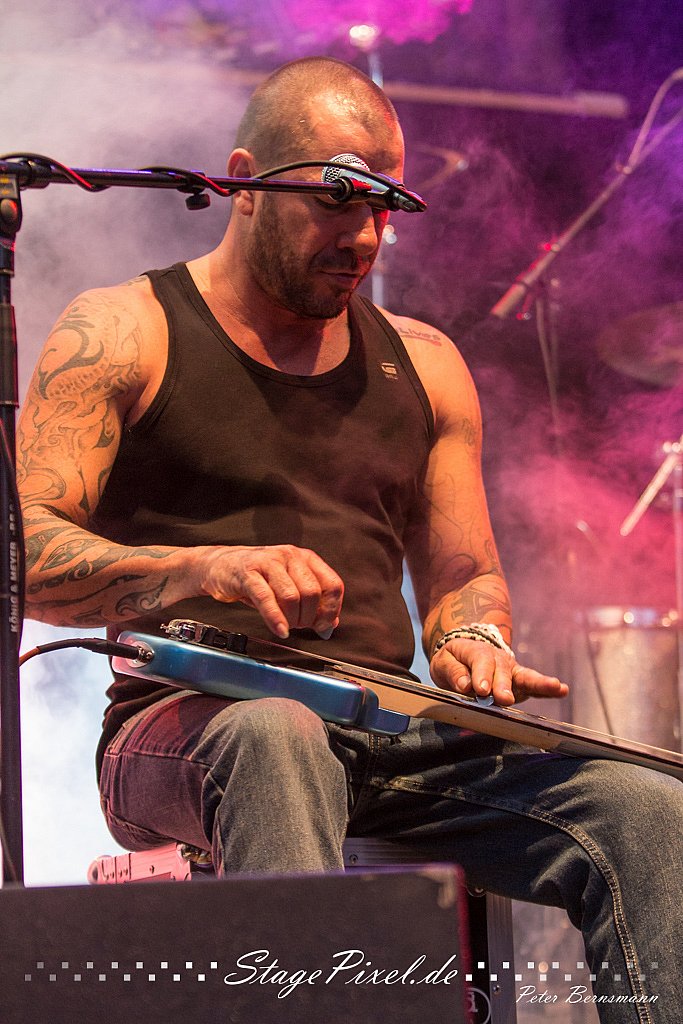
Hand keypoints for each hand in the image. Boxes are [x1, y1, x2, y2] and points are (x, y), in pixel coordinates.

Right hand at [198, 544, 343, 639]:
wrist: (220, 566)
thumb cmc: (258, 579)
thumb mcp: (289, 587)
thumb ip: (312, 604)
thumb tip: (329, 626)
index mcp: (305, 558)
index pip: (332, 584)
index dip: (331, 609)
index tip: (323, 626)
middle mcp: (290, 556)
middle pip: (312, 592)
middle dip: (308, 617)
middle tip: (299, 626)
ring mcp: (269, 562)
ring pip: (292, 596)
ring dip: (292, 619)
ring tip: (287, 626)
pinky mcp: (248, 574)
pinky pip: (267, 599)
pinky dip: (276, 619)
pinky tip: (280, 630)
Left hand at [430, 637, 568, 705]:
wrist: (464, 654)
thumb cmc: (453, 661)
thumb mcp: (443, 662)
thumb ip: (453, 672)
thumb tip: (464, 685)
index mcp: (476, 651)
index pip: (479, 661)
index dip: (481, 674)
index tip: (480, 689)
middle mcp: (497, 659)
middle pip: (502, 671)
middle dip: (503, 685)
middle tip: (503, 698)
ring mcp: (511, 670)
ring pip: (525, 676)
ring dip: (539, 683)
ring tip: (555, 686)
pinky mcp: (520, 682)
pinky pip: (533, 685)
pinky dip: (547, 689)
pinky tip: (562, 690)